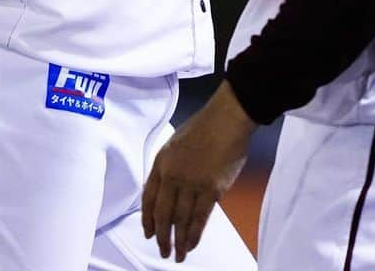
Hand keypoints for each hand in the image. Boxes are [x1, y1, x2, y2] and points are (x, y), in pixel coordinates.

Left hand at [142, 81, 256, 261]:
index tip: (148, 233)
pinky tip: (191, 244)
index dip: (147, 218)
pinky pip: (200, 219)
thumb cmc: (204, 126)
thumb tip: (169, 189)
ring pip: (181, 220)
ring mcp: (191, 183)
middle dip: (161, 236)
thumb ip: (169, 166)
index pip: (148, 197)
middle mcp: (172, 175)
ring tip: (177, 256)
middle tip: (162, 251)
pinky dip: (194, 235)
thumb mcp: (175, 143)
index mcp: (161, 161)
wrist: (226, 119)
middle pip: (163, 213)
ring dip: (178, 241)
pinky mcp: (211, 190)